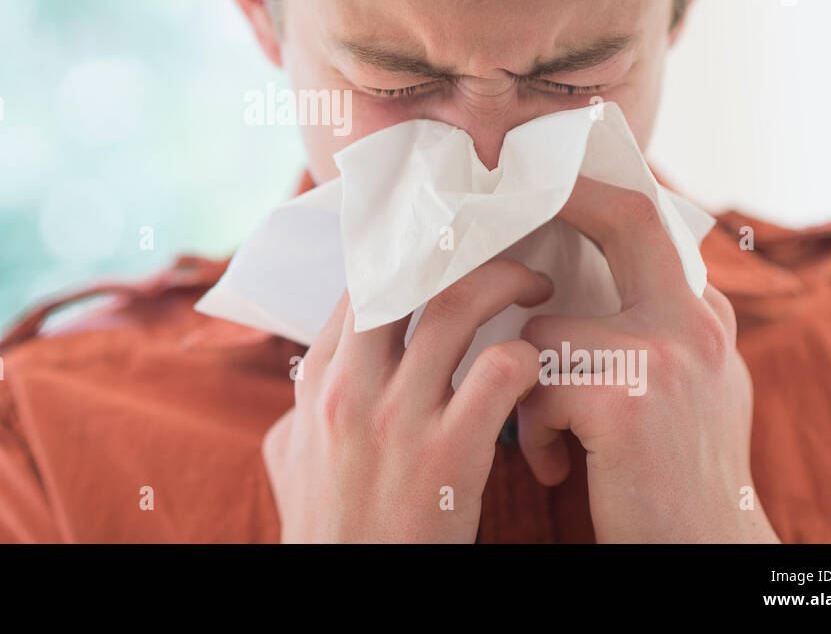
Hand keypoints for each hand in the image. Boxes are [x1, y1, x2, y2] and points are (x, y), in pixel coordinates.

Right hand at [261, 258, 553, 542]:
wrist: (346, 592)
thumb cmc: (326, 529)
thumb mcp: (291, 457)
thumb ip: (302, 405)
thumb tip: (315, 370)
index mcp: (319, 380)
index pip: (359, 278)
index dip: (407, 246)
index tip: (447, 239)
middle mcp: (351, 387)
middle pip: (405, 272)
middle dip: (460, 248)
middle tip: (501, 246)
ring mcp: (397, 419)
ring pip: (457, 307)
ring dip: (507, 283)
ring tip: (539, 287)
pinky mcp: (447, 457)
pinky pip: (500, 373)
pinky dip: (529, 359)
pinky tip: (538, 370)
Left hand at [517, 176, 778, 542]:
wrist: (704, 556)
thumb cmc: (673, 481)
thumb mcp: (688, 392)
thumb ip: (650, 330)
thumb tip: (576, 288)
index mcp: (703, 318)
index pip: (652, 221)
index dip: (596, 190)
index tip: (550, 176)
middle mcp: (696, 324)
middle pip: (628, 218)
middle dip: (567, 196)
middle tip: (508, 199)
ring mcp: (666, 356)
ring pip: (546, 330)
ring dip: (528, 388)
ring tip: (550, 439)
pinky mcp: (626, 399)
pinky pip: (535, 386)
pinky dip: (533, 433)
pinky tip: (558, 469)